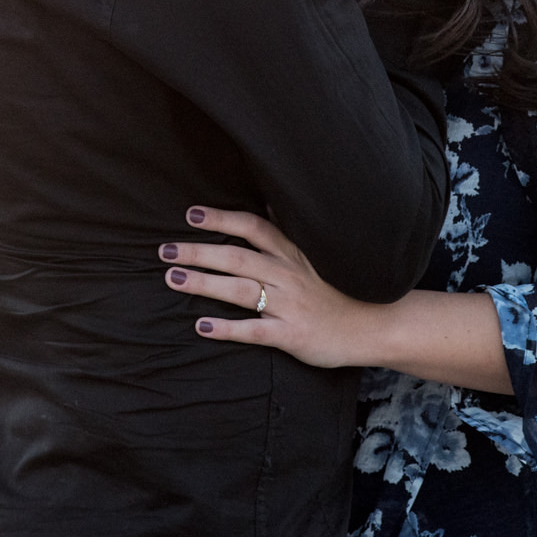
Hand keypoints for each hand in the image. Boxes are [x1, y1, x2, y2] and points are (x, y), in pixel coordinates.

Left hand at [159, 206, 380, 368]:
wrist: (372, 327)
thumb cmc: (336, 290)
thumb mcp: (314, 256)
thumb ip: (287, 235)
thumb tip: (267, 202)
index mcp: (291, 254)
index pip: (253, 228)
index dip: (222, 218)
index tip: (191, 214)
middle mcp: (287, 275)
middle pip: (237, 256)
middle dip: (199, 251)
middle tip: (164, 249)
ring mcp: (288, 305)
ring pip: (240, 290)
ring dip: (204, 283)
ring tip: (173, 278)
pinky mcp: (290, 334)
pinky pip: (254, 331)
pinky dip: (226, 328)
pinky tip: (201, 325)